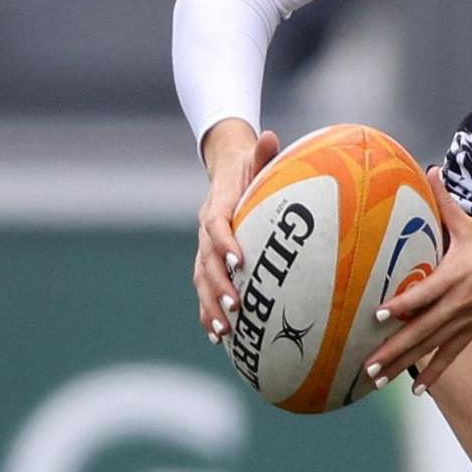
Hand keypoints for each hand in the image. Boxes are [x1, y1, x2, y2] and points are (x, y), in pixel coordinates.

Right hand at [194, 120, 279, 345]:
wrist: (227, 167)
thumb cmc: (251, 165)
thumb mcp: (257, 157)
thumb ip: (263, 152)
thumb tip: (270, 136)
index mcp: (219, 206)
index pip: (217, 226)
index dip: (225, 244)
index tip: (239, 262)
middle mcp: (207, 228)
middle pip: (206, 261)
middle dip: (218, 286)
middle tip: (236, 307)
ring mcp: (204, 247)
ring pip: (201, 280)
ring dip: (211, 306)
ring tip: (224, 332)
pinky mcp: (208, 259)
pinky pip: (204, 287)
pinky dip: (208, 310)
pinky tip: (218, 335)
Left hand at [369, 169, 471, 392]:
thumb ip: (446, 203)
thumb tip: (429, 170)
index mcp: (457, 276)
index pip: (425, 294)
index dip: (402, 305)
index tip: (378, 315)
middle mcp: (459, 303)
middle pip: (421, 329)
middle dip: (393, 349)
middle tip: (367, 365)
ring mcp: (467, 320)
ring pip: (431, 346)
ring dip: (404, 364)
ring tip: (378, 379)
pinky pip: (451, 354)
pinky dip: (434, 372)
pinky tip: (416, 389)